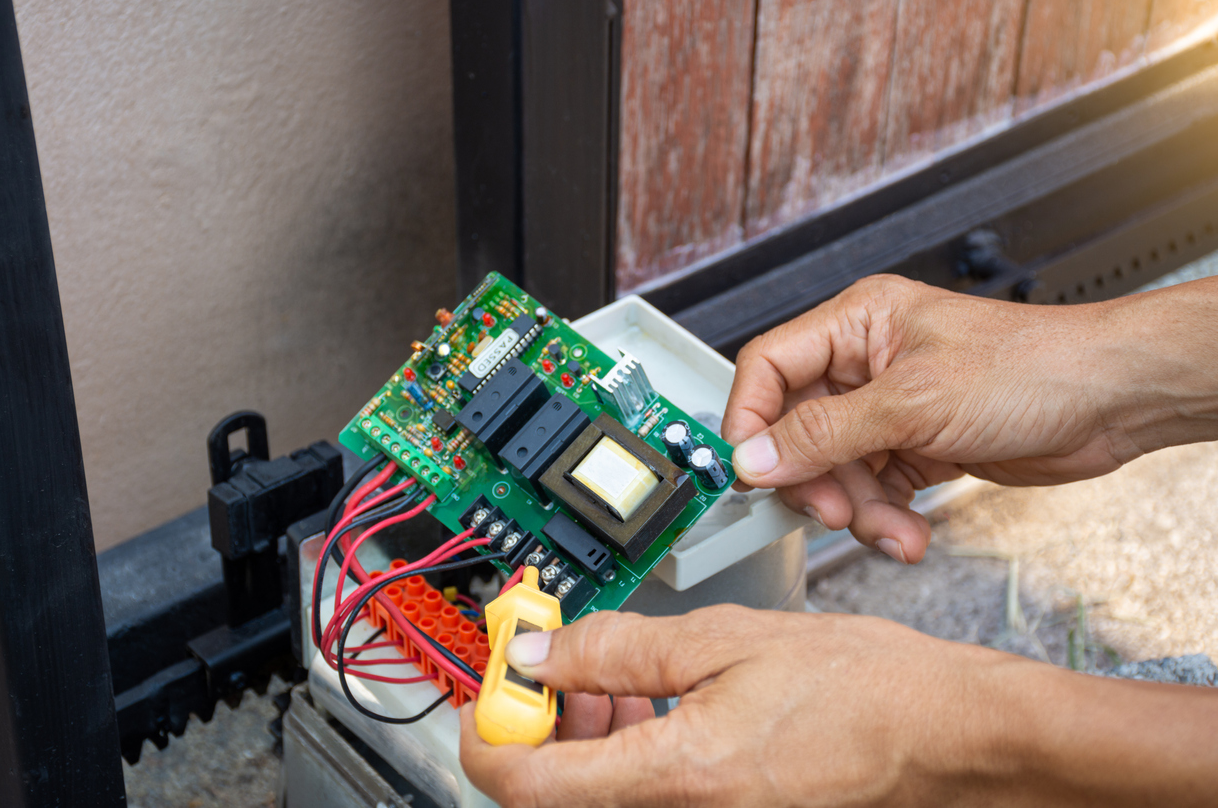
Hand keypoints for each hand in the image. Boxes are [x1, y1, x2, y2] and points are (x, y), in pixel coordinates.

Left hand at [461, 607, 1217, 806]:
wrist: (945, 735)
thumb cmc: (863, 689)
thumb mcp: (726, 639)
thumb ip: (617, 648)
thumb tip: (541, 649)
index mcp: (673, 775)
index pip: (522, 782)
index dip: (486, 727)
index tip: (493, 678)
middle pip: (553, 790)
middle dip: (537, 719)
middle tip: (553, 656)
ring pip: (596, 791)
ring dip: (580, 729)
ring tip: (606, 669)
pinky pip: (643, 792)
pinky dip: (624, 746)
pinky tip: (644, 697)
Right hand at [722, 274, 1217, 562]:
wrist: (1113, 401)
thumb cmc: (1034, 366)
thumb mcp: (912, 403)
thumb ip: (824, 434)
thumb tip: (756, 458)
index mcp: (856, 323)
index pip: (769, 368)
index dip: (750, 421)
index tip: (749, 471)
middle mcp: (866, 364)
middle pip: (798, 431)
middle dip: (816, 481)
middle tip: (833, 510)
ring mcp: (891, 409)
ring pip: (836, 471)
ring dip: (860, 511)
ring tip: (892, 531)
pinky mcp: (916, 447)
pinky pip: (874, 491)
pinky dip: (886, 519)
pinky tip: (908, 533)